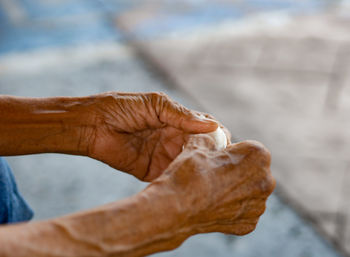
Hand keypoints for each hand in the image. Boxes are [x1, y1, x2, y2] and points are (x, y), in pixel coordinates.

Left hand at [87, 92, 218, 180]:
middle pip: (201, 148)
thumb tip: (213, 125)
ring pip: (189, 164)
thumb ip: (182, 115)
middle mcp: (173, 138)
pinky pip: (171, 176)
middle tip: (220, 161)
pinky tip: (189, 180)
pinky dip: (181, 179)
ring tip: (209, 173)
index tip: (226, 141)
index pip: (205, 127)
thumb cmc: (122, 108)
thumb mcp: (155, 104)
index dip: (217, 133)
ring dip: (199, 168)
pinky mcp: (152, 171)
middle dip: (212, 154)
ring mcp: (164, 155)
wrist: (92, 125)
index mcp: (176, 120)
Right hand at [152, 135, 274, 235]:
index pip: (249, 148)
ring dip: (235, 189)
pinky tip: (213, 204)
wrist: (175, 207)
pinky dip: (231, 207)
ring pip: (249, 191)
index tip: (217, 157)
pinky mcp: (249, 224)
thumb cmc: (189, 172)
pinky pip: (242, 210)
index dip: (232, 151)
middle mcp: (266, 181)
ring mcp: (258, 206)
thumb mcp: (200, 142)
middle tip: (213, 173)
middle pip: (253, 170)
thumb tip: (215, 133)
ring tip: (211, 189)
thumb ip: (214, 135)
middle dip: (238, 170)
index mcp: (259, 155)